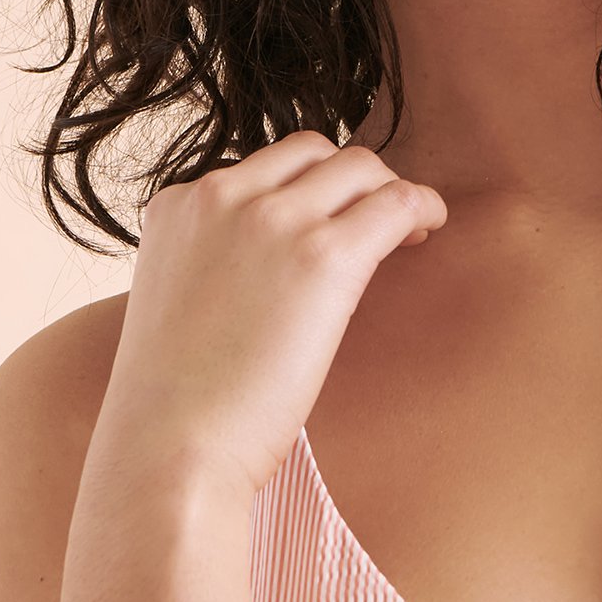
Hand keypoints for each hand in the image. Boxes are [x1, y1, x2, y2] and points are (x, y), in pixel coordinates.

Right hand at [103, 134, 448, 501]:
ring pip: (358, 167)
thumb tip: (277, 273)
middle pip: (313, 153)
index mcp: (177, 206)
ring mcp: (272, 219)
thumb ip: (217, 266)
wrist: (170, 448)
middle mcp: (222, 196)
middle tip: (376, 222)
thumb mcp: (179, 306)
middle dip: (349, 181)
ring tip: (409, 229)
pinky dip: (422, 205)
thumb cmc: (176, 406)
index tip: (329, 221)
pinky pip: (395, 201)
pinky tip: (431, 227)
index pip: (261, 169)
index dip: (305, 191)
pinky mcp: (323, 254)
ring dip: (388, 192)